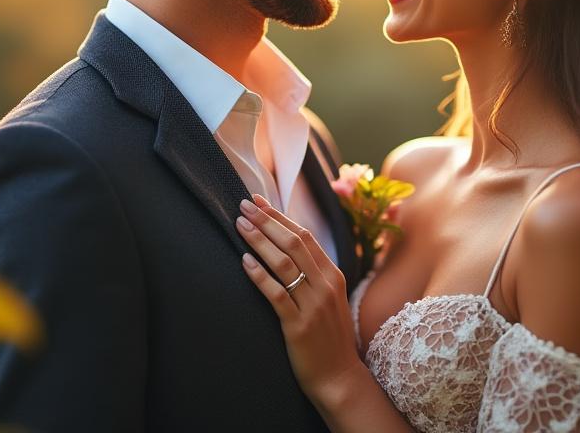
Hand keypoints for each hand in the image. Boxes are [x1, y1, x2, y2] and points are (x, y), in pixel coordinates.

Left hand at [237, 194, 362, 404]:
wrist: (339, 378)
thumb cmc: (329, 338)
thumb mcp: (329, 299)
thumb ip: (314, 275)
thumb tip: (287, 247)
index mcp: (333, 276)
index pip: (305, 236)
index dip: (280, 216)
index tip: (259, 201)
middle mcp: (325, 286)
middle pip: (294, 243)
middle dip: (267, 220)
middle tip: (243, 205)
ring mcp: (313, 305)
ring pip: (284, 264)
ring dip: (259, 241)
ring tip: (240, 226)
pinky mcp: (298, 326)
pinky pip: (277, 294)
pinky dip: (259, 275)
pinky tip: (244, 262)